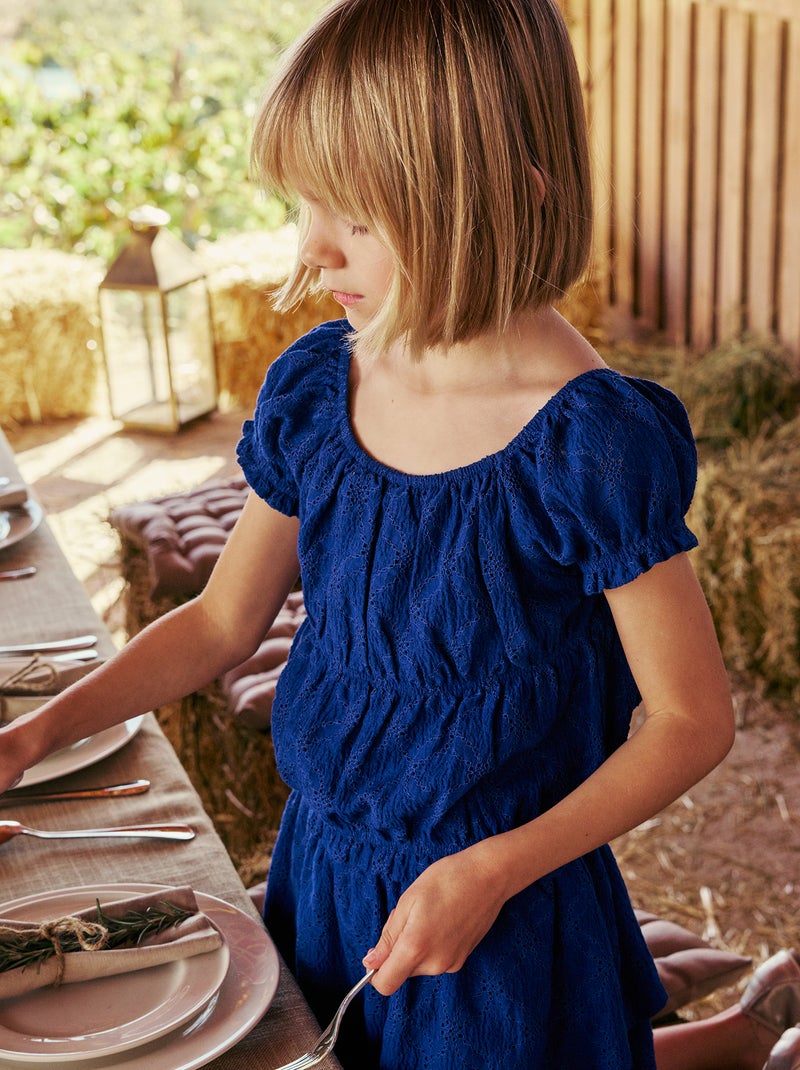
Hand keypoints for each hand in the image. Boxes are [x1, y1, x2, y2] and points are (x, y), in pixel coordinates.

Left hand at [363, 844, 507, 995]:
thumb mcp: (408, 901)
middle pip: (402, 972)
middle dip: (398, 950)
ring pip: (419, 966)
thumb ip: (388, 936)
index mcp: (416, 947)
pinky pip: (435, 960)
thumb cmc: (446, 879)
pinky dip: (431, 946)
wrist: (488, 876)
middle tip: (410, 917)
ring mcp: (451, 964)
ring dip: (415, 947)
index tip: (377, 952)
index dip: (376, 972)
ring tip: (429, 916)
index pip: (385, 984)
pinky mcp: (462, 959)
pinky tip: (443, 920)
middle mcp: (434, 964)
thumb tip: (371, 962)